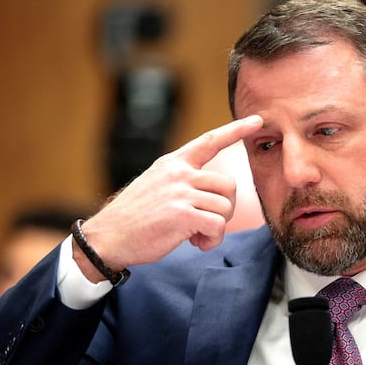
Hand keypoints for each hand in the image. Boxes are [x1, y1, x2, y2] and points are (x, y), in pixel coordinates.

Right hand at [74, 115, 262, 281]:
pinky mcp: (182, 215)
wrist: (108, 237)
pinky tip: (197, 244)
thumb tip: (213, 197)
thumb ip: (183, 183)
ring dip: (217, 228)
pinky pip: (217, 225)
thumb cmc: (135, 217)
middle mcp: (179, 173)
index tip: (257, 120)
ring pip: (225, 207)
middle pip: (229, 185)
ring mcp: (180, 192)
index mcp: (173, 163)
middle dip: (224, 208)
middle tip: (206, 224)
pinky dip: (213, 239)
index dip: (236, 130)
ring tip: (197, 236)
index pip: (210, 141)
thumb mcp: (157, 186)